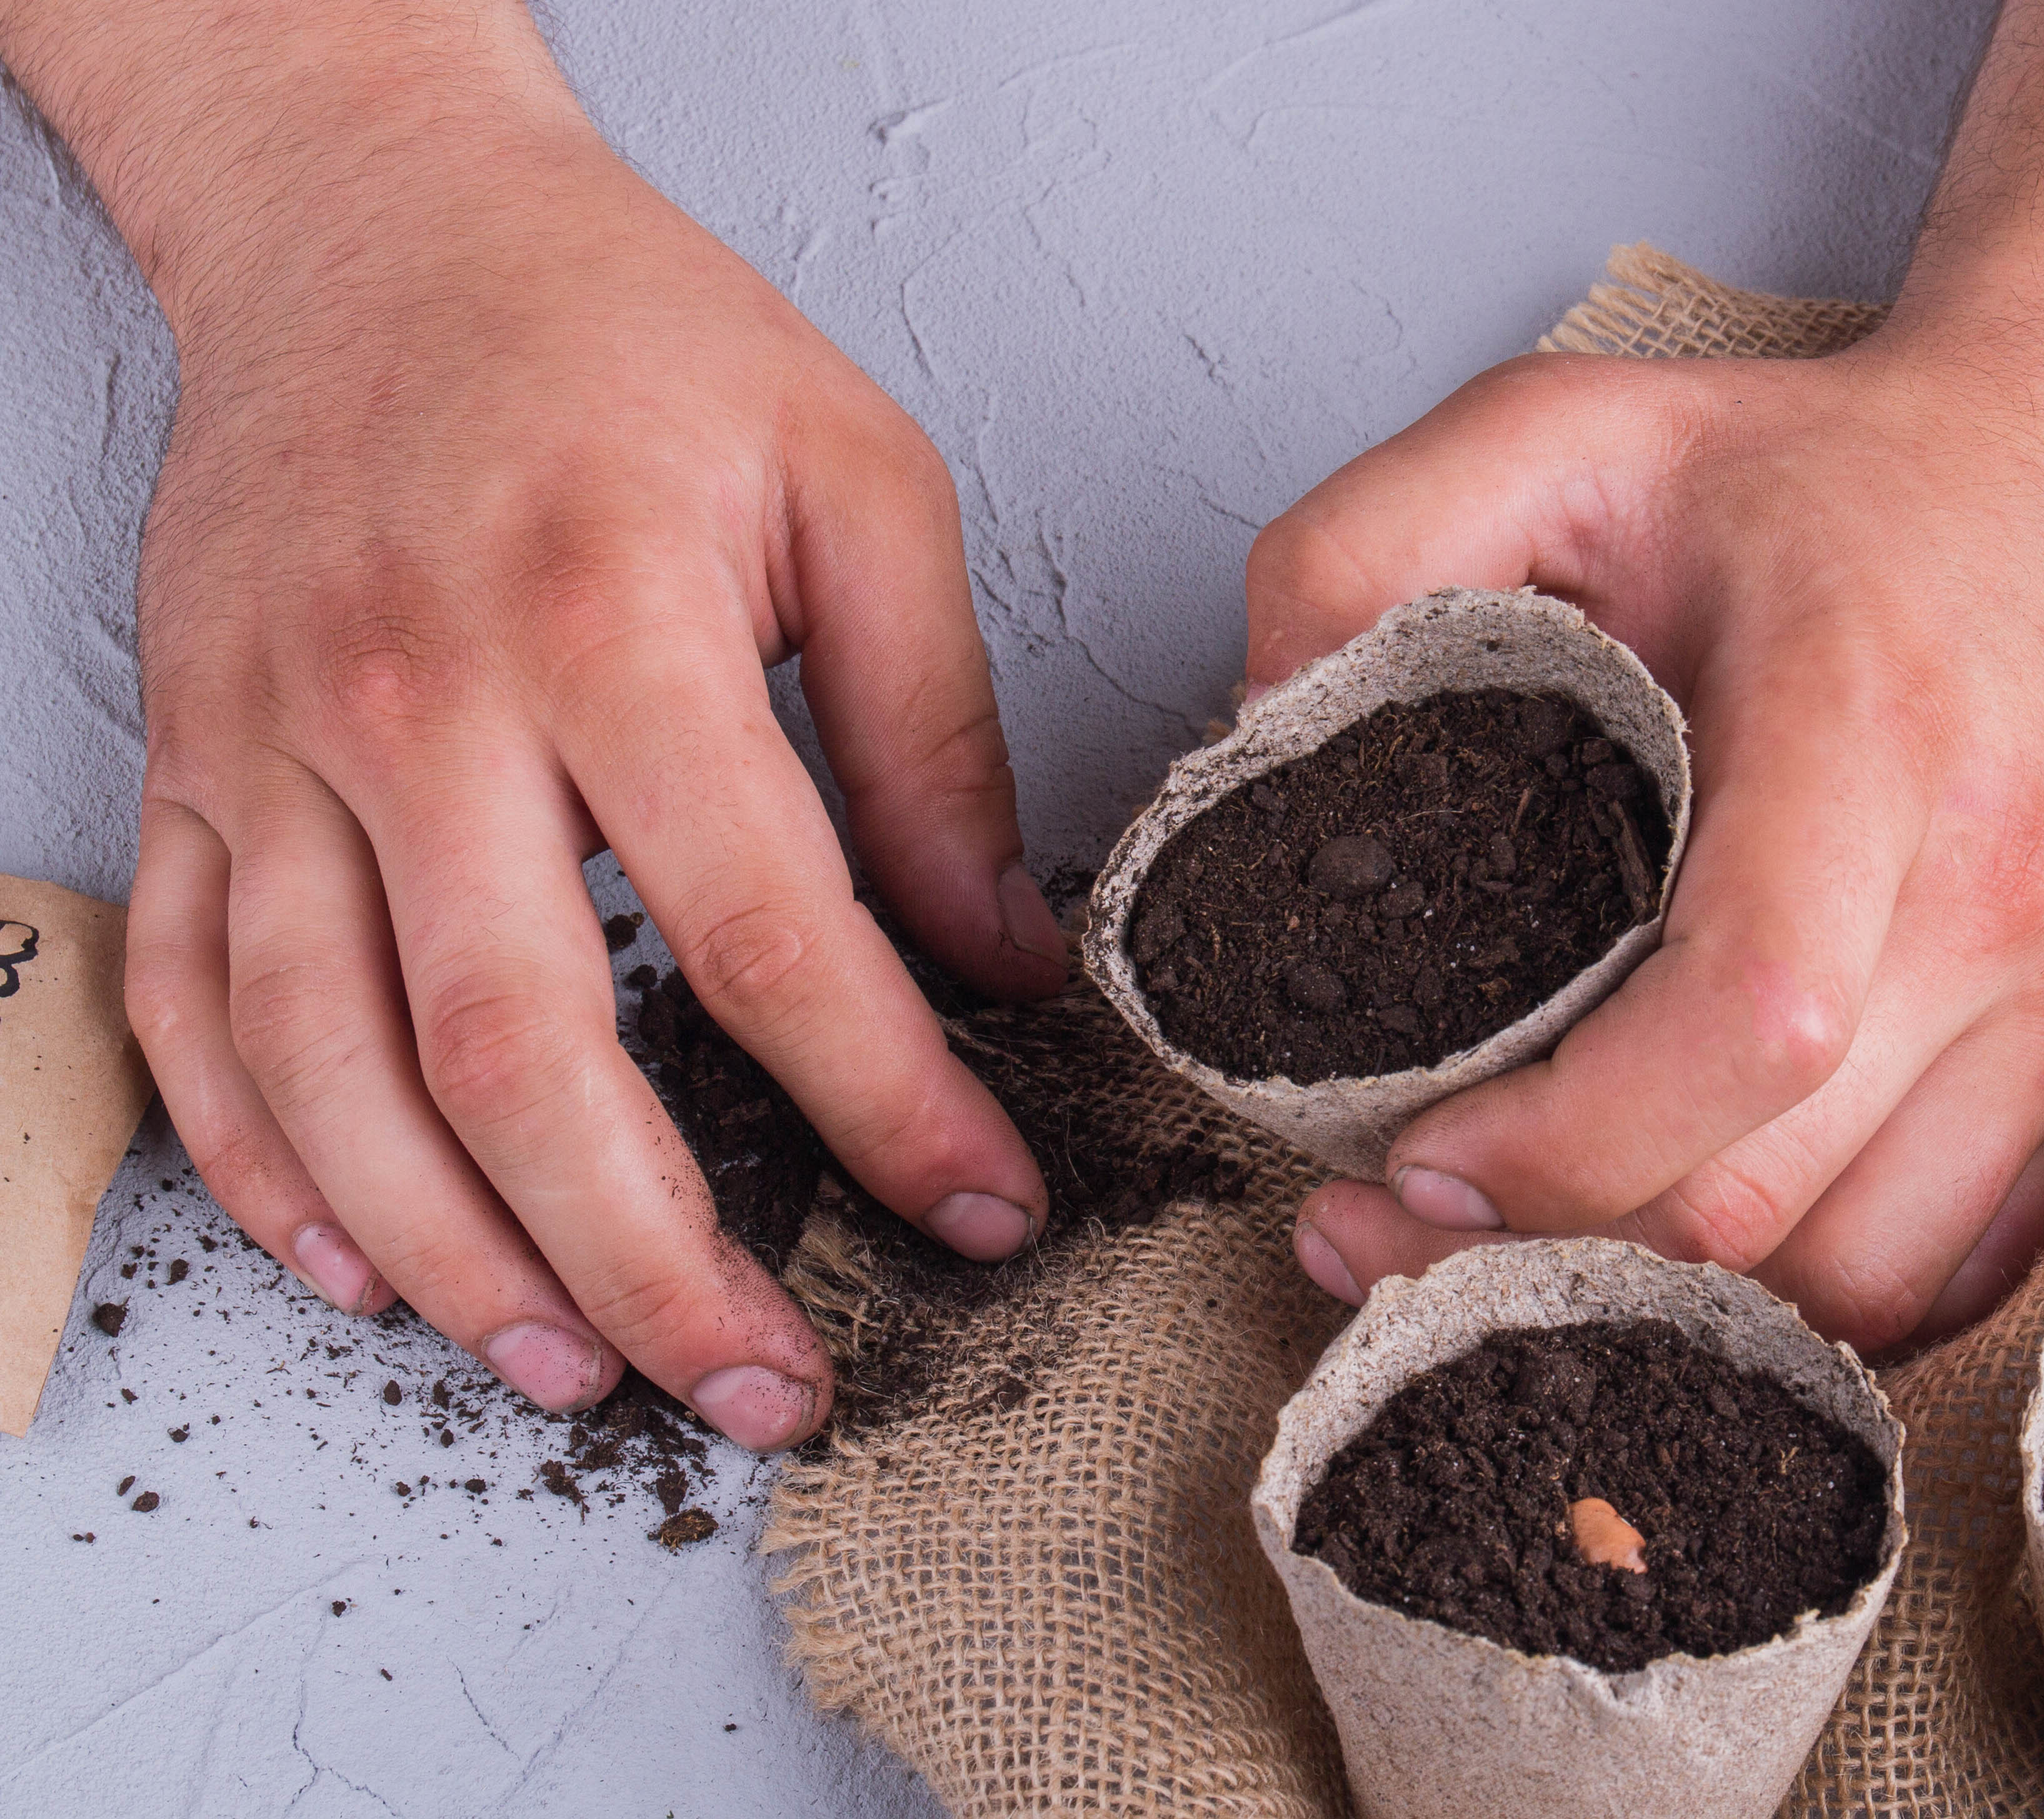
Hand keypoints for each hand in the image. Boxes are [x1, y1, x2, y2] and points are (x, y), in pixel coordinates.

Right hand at [31, 21, 1062, 1446]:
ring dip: (456, 1260)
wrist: (374, 218)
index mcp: (611, 622)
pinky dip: (268, 1165)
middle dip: (657, 1259)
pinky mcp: (195, 768)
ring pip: (332, 1072)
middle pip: (522, 1055)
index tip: (980, 1205)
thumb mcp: (857, 479)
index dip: (886, 1104)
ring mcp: (273, 746)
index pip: (769, 934)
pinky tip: (367, 1262)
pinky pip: (194, 1011)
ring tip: (581, 1371)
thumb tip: (1004, 952)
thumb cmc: (624, 333)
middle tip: (771, 1383)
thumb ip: (933, 735)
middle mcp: (418, 701)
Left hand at [1250, 346, 2043, 1350]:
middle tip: (1391, 1223)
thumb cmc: (1828, 480)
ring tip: (1531, 1240)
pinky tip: (1688, 1243)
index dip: (1557, 1145)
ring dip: (1672, 1298)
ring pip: (1854, 1279)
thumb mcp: (1566, 433)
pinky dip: (1809, 1302)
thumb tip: (1252, 751)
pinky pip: (1953, 1278)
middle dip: (1549, 1250)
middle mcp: (2009, 893)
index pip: (1746, 1022)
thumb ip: (1363, 549)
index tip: (1411, 1156)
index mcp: (1874, 734)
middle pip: (1765, 1193)